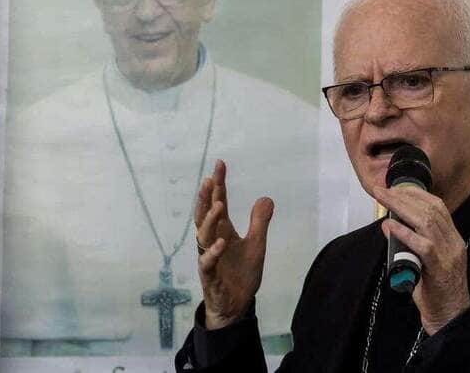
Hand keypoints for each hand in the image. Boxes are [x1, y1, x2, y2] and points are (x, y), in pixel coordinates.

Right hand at [195, 159, 273, 329]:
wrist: (235, 305)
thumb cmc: (241, 273)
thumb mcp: (256, 245)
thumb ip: (259, 222)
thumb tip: (266, 197)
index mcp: (222, 231)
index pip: (218, 203)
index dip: (219, 184)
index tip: (219, 164)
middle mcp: (212, 240)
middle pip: (204, 214)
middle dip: (206, 196)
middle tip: (209, 178)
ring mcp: (209, 257)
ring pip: (204, 235)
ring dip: (210, 219)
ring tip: (218, 204)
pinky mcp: (210, 276)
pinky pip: (209, 263)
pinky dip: (213, 252)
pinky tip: (221, 242)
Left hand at [374, 185, 469, 335]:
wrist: (450, 317)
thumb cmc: (436, 291)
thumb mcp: (428, 261)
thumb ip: (415, 244)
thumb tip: (392, 227)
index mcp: (453, 239)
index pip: (438, 206)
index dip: (417, 193)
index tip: (397, 187)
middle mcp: (454, 242)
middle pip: (430, 209)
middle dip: (404, 196)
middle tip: (383, 189)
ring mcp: (449, 254)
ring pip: (426, 222)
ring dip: (401, 208)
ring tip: (383, 199)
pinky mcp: (439, 268)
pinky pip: (422, 245)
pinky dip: (404, 233)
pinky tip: (390, 225)